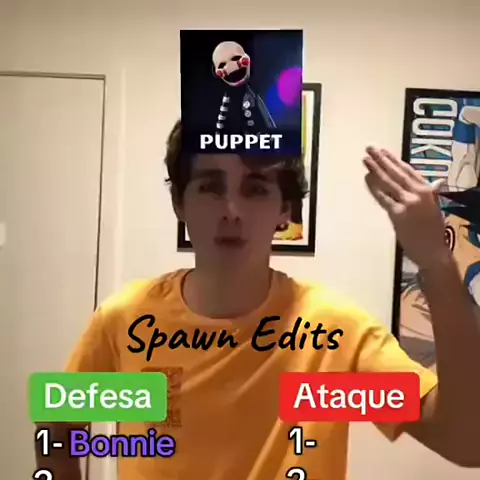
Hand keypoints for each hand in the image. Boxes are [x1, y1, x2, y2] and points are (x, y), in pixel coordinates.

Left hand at [363, 146, 451, 269]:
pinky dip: (374, 188)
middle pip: (395, 173)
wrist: (432, 251)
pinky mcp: (397, 214)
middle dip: (381, 160)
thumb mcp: (434, 208)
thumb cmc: (433, 231)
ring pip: (388, 182)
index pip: (408, 170)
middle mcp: (418, 193)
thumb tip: (435, 182)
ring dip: (375, 169)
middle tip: (369, 149)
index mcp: (428, 190)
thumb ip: (430, 194)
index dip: (394, 159)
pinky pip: (383, 198)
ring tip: (365, 159)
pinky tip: (366, 179)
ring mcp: (407, 203)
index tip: (383, 151)